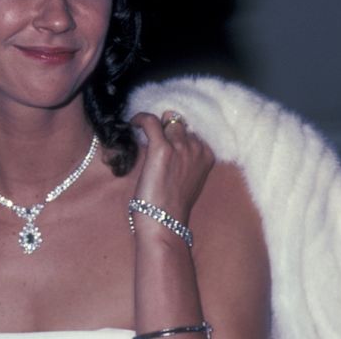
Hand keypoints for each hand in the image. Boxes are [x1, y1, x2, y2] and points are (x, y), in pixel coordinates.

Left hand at [131, 110, 214, 227]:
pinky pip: (150, 121)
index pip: (192, 129)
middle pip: (179, 122)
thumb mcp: (188, 177)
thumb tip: (170, 143)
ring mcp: (181, 147)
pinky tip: (133, 123)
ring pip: (167, 120)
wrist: (165, 221)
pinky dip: (140, 119)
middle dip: (166, 125)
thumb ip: (186, 158)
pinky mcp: (162, 149)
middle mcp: (197, 148)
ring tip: (141, 128)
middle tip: (152, 133)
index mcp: (207, 155)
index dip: (175, 129)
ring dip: (155, 123)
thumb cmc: (172, 203)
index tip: (164, 131)